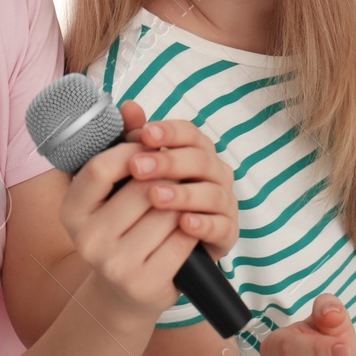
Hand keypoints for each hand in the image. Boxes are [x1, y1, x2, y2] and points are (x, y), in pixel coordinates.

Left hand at [120, 101, 239, 258]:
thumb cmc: (150, 201)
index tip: (145, 133)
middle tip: (138, 167)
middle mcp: (215, 174)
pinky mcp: (227, 233)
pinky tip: (184, 223)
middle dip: (169, 161)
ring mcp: (224, 203)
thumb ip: (134, 139)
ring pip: (212, 192)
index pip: (190, 133)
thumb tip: (129, 106)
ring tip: (156, 196)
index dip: (170, 131)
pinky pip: (221, 226)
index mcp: (197, 152)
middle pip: (201, 160)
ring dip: (184, 193)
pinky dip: (204, 223)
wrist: (159, 249)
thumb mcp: (136, 170)